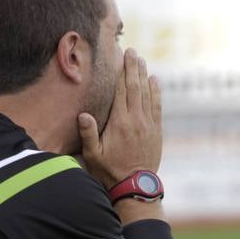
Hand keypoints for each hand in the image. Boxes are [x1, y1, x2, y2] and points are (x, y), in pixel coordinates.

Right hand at [78, 48, 162, 190]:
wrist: (136, 187)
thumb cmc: (110, 171)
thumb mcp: (93, 155)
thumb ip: (88, 134)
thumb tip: (83, 113)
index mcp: (119, 123)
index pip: (120, 91)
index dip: (119, 73)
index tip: (119, 57)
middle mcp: (136, 120)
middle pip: (134, 87)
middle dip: (133, 68)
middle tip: (132, 51)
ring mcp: (148, 125)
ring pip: (147, 94)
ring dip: (144, 75)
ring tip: (142, 60)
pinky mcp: (156, 131)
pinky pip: (157, 106)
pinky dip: (156, 92)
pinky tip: (154, 81)